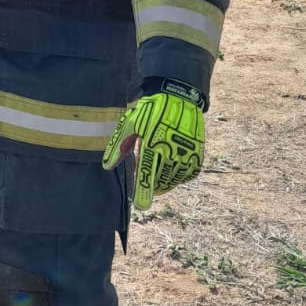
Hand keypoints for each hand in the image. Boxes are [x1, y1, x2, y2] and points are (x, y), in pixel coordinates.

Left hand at [102, 81, 205, 211]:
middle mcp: (171, 152)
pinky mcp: (198, 154)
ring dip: (164, 183)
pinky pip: (188, 174)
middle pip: (160, 181)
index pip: (147, 175)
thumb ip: (119, 146)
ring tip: (157, 178)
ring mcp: (187, 154)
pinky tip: (172, 170)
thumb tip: (107, 166)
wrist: (179, 98)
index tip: (140, 206)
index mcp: (152, 145)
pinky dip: (179, 176)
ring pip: (174, 180)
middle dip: (151, 187)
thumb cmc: (150, 111)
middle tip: (145, 185)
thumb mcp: (130, 125)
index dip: (143, 193)